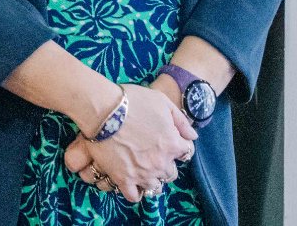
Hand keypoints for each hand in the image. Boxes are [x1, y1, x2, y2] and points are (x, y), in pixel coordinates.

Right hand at [62, 85, 195, 200]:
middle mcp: (161, 163)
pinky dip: (135, 192)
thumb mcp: (162, 102)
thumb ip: (181, 121)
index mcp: (172, 144)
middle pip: (171, 173)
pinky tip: (132, 183)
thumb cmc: (133, 101)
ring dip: (152, 180)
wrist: (103, 110)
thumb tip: (193, 137)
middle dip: (166, 164)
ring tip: (144, 171)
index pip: (186, 153)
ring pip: (155, 187)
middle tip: (154, 155)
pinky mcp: (123, 179)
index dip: (179, 147)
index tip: (170, 142)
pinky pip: (134, 196)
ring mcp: (142, 174)